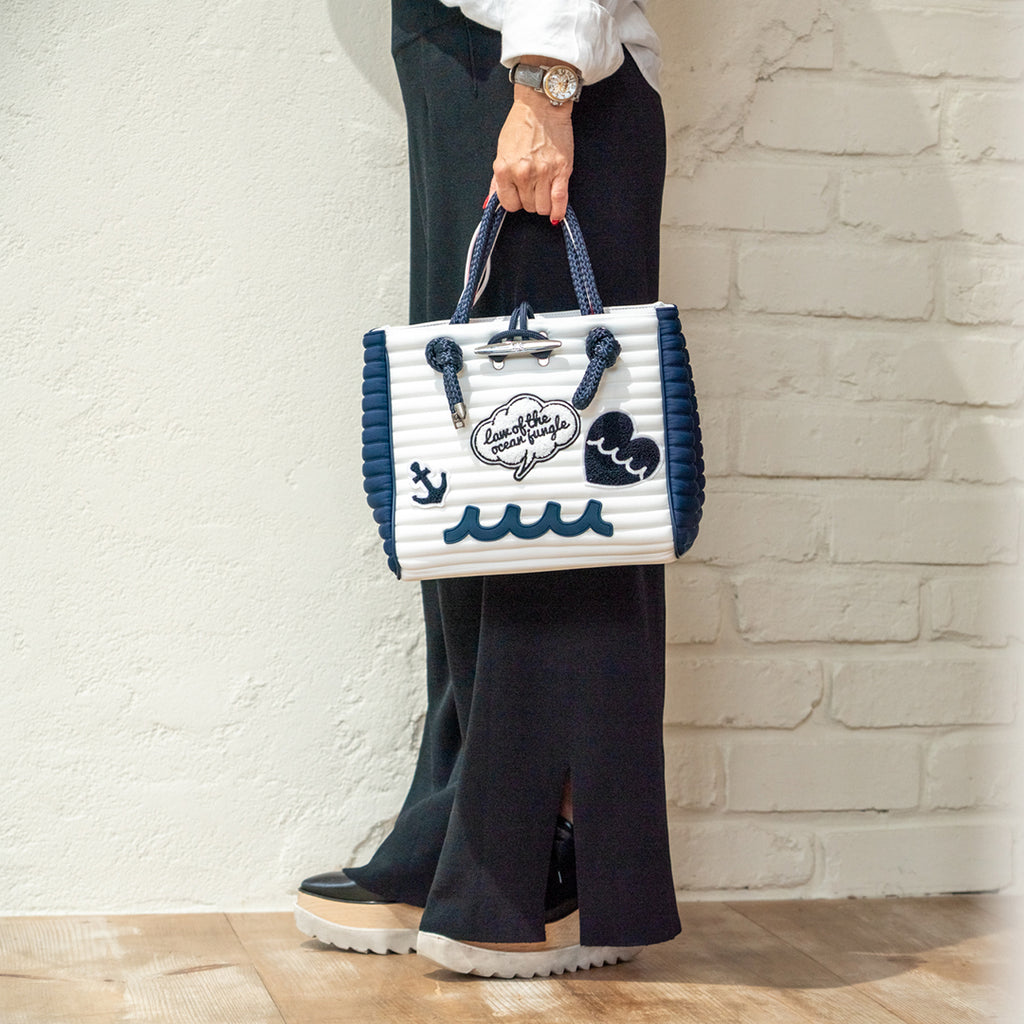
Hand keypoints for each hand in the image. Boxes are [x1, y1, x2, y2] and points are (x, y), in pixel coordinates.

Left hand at [490, 84, 574, 223]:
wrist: (541, 106)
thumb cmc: (521, 125)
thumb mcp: (502, 152)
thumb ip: (497, 180)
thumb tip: (490, 202)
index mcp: (504, 169)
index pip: (509, 204)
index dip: (515, 202)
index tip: (519, 196)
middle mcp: (522, 173)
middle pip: (527, 207)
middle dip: (530, 200)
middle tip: (533, 187)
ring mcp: (542, 173)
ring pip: (542, 208)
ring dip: (544, 204)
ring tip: (544, 192)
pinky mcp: (561, 171)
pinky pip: (559, 201)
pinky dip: (558, 211)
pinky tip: (556, 213)